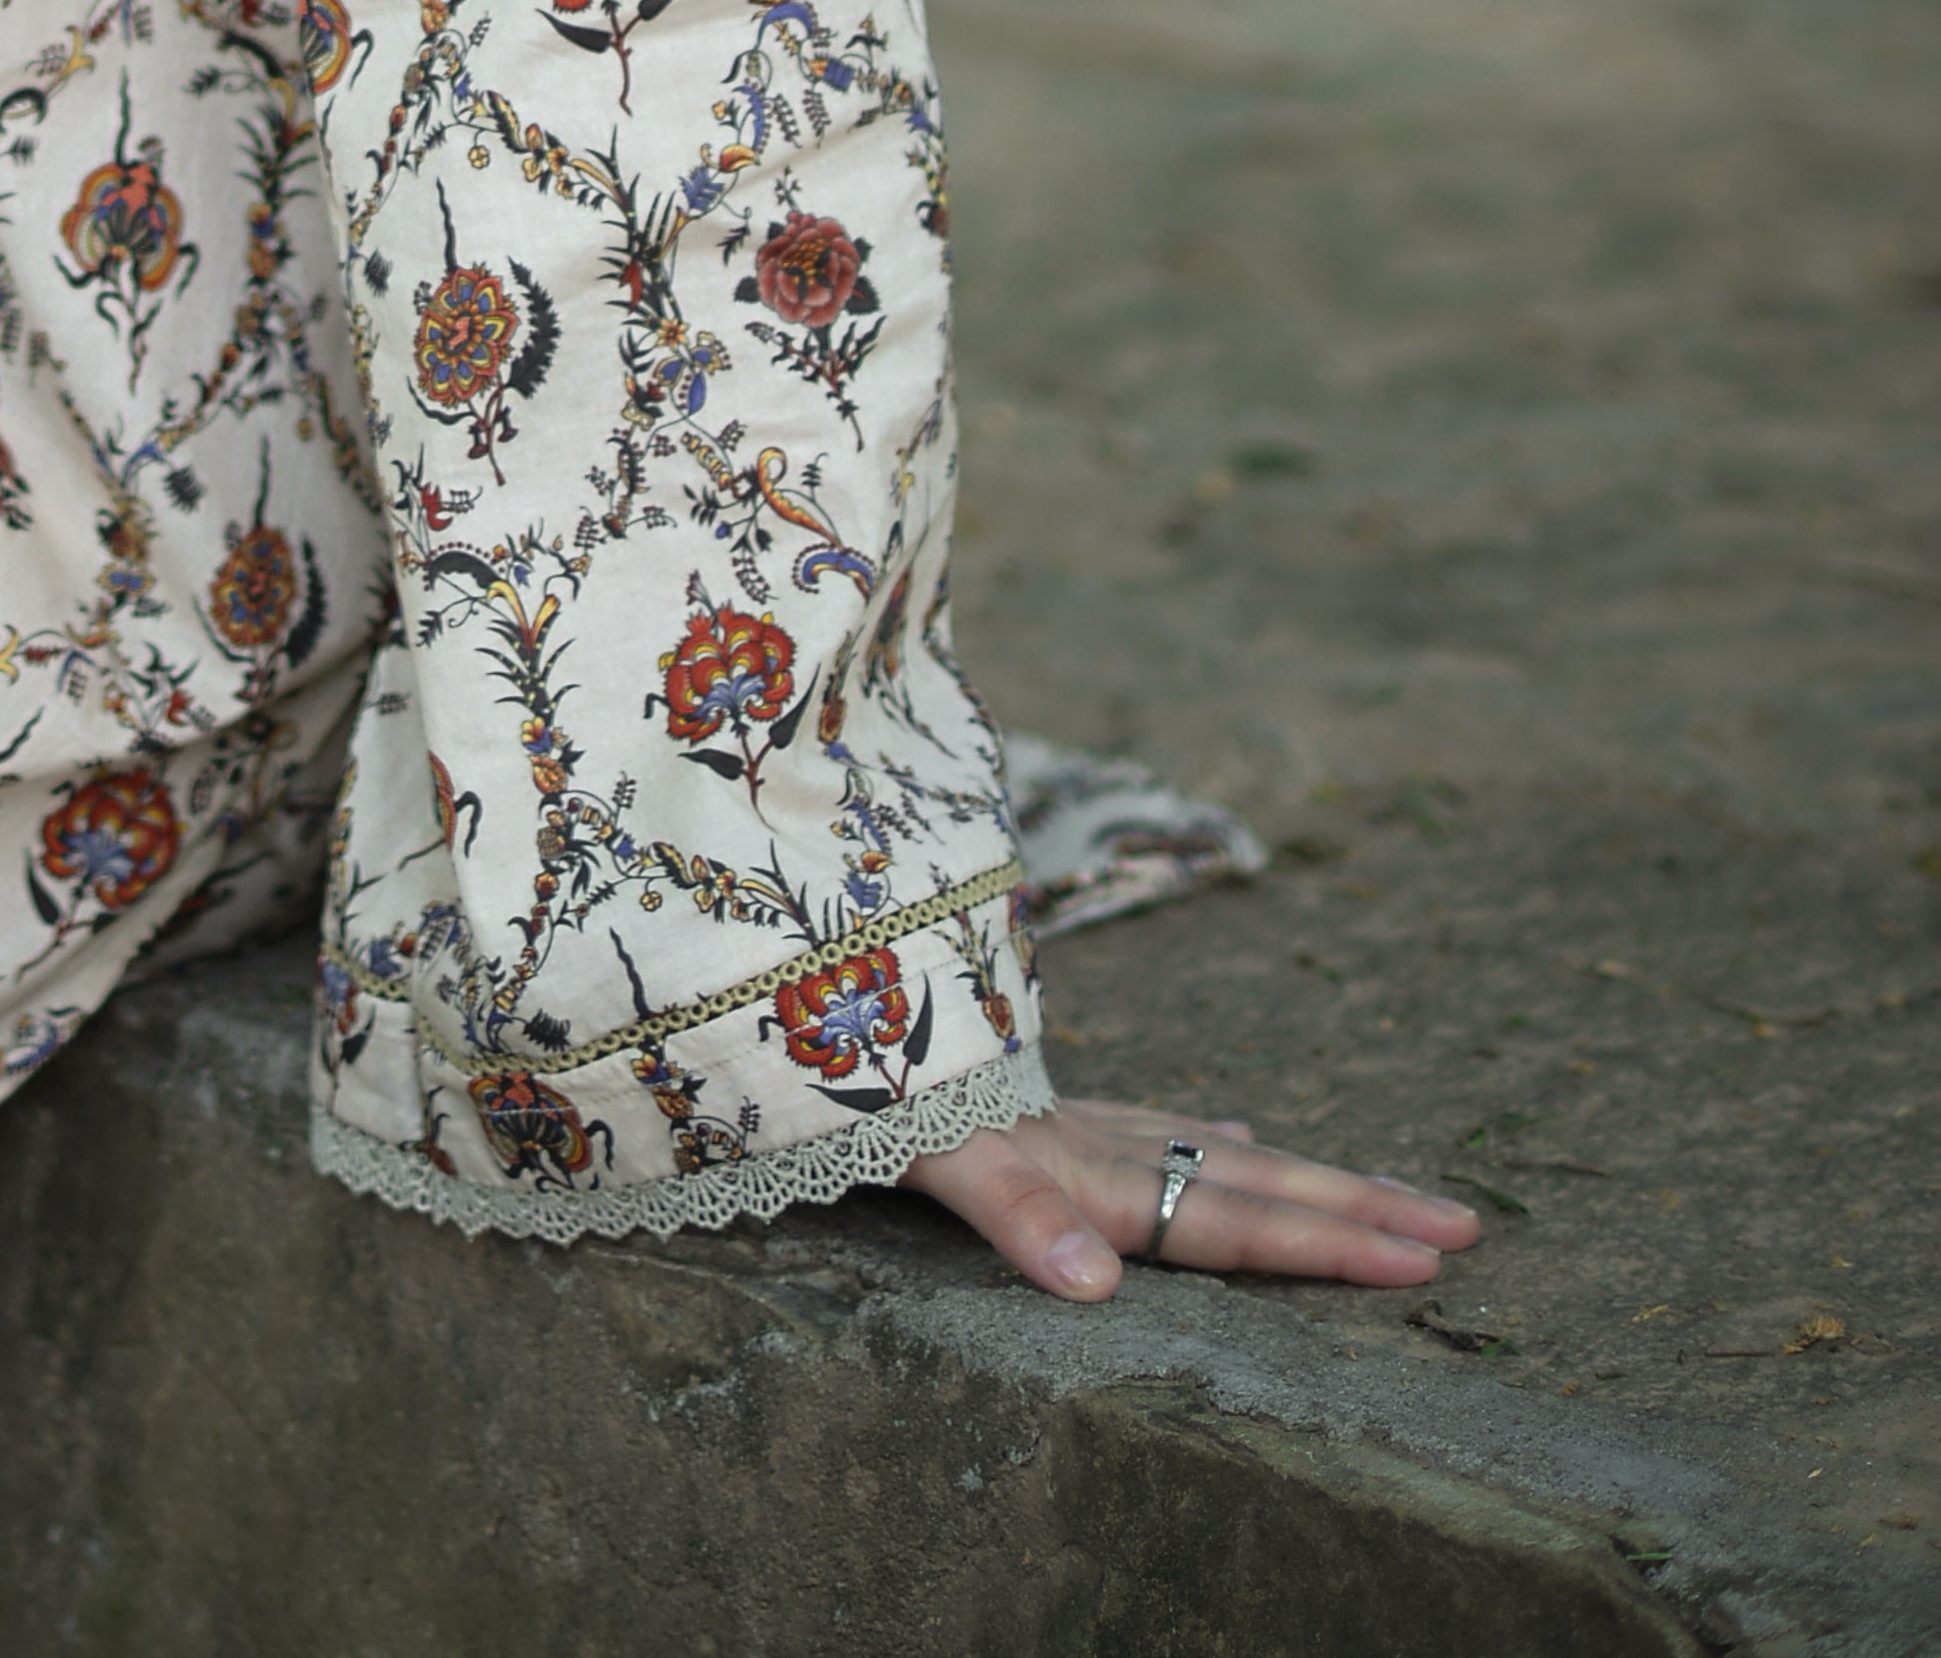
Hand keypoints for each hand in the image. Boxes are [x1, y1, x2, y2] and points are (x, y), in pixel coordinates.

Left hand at [906, 1097, 1480, 1302]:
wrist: (809, 985)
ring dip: (1302, 1177)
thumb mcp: (923, 1152)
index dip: (1326, 1245)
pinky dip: (1204, 1140)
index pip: (1228, 1220)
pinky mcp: (1036, 1106)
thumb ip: (1012, 1211)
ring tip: (1385, 1194)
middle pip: (1250, 1183)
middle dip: (1358, 1210)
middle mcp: (1095, 1144)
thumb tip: (1101, 1288)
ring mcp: (1072, 1119)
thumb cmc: (860, 1086)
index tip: (1426, 1260)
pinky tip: (1235, 1135)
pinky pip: (1148, 1123)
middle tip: (1464, 1226)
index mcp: (1083, 1171)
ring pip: (1215, 1151)